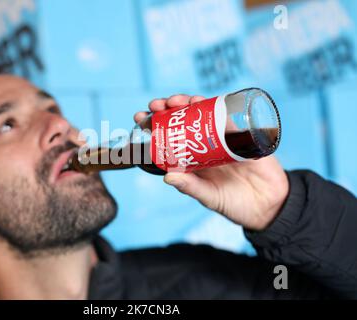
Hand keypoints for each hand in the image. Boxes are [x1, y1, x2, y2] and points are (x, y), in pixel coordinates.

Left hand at [134, 94, 289, 230]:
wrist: (270, 205)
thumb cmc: (234, 204)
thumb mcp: (209, 197)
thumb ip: (191, 188)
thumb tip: (167, 177)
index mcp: (192, 159)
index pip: (168, 137)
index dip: (154, 126)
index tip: (139, 117)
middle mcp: (204, 145)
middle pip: (183, 120)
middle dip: (167, 108)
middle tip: (156, 104)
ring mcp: (223, 138)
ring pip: (203, 113)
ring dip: (188, 102)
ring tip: (177, 100)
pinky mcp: (242, 134)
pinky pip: (229, 116)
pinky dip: (217, 105)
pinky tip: (205, 101)